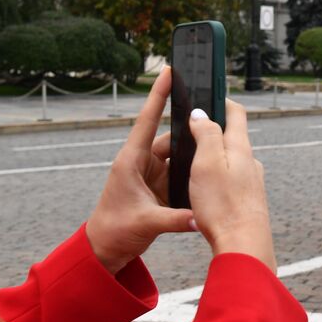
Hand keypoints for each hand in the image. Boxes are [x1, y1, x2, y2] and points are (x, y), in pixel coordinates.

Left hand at [86, 67, 195, 273]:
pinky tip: (209, 173)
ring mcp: (151, 174)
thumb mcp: (146, 223)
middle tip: (214, 121)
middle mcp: (142, 162)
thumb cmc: (115, 230)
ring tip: (216, 149)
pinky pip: (180, 174)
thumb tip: (202, 217)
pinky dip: (193, 174)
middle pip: (171, 138)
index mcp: (131, 161)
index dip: (159, 95)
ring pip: (179, 157)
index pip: (148, 120)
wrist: (105, 249)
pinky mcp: (159, 187)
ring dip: (194, 157)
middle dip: (191, 131)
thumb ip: (176, 219)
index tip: (169, 71)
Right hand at [187, 99, 275, 270]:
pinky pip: (231, 182)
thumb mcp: (207, 163)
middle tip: (188, 133)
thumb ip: (206, 135)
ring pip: (231, 162)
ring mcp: (251, 183)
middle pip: (232, 137)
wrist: (243, 245)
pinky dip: (217, 179)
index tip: (208, 94)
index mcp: (240, 148)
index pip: (236, 113)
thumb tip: (202, 114)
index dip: (222, 100)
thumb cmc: (223, 205)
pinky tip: (205, 191)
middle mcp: (251, 163)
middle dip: (212, 131)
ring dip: (213, 158)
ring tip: (191, 164)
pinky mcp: (248, 201)